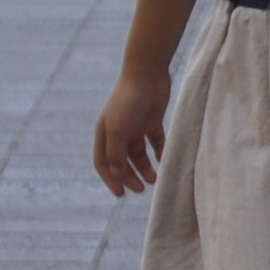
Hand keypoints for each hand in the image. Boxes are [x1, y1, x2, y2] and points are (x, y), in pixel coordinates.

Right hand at [91, 68, 169, 196]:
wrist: (147, 75)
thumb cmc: (128, 101)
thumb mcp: (118, 130)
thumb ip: (116, 153)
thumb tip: (118, 173)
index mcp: (104, 134)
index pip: (104, 163)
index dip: (110, 179)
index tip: (121, 194)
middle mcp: (118, 132)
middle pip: (122, 161)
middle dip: (130, 176)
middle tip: (141, 189)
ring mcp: (135, 126)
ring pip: (139, 154)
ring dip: (145, 168)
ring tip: (155, 179)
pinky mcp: (152, 121)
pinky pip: (156, 142)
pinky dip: (160, 153)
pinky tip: (166, 162)